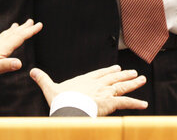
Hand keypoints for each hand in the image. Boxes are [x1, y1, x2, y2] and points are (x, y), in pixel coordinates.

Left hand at [0, 19, 41, 78]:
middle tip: (31, 21)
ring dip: (13, 31)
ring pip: (4, 36)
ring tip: (17, 25)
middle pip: (13, 34)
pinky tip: (0, 38)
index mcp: (1, 48)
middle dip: (23, 28)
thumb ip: (6, 65)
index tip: (39, 25)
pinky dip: (3, 36)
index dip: (29, 31)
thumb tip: (19, 63)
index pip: (19, 38)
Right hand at [30, 65, 147, 115]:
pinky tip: (145, 104)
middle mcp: (98, 84)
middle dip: (123, 75)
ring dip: (133, 83)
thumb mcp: (50, 88)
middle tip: (132, 72)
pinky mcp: (111, 102)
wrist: (68, 109)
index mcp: (85, 80)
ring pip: (122, 86)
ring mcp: (106, 92)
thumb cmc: (59, 100)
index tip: (115, 68)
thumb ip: (43, 79)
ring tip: (141, 79)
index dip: (108, 71)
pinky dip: (136, 104)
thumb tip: (31, 71)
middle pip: (114, 78)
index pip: (100, 73)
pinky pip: (127, 103)